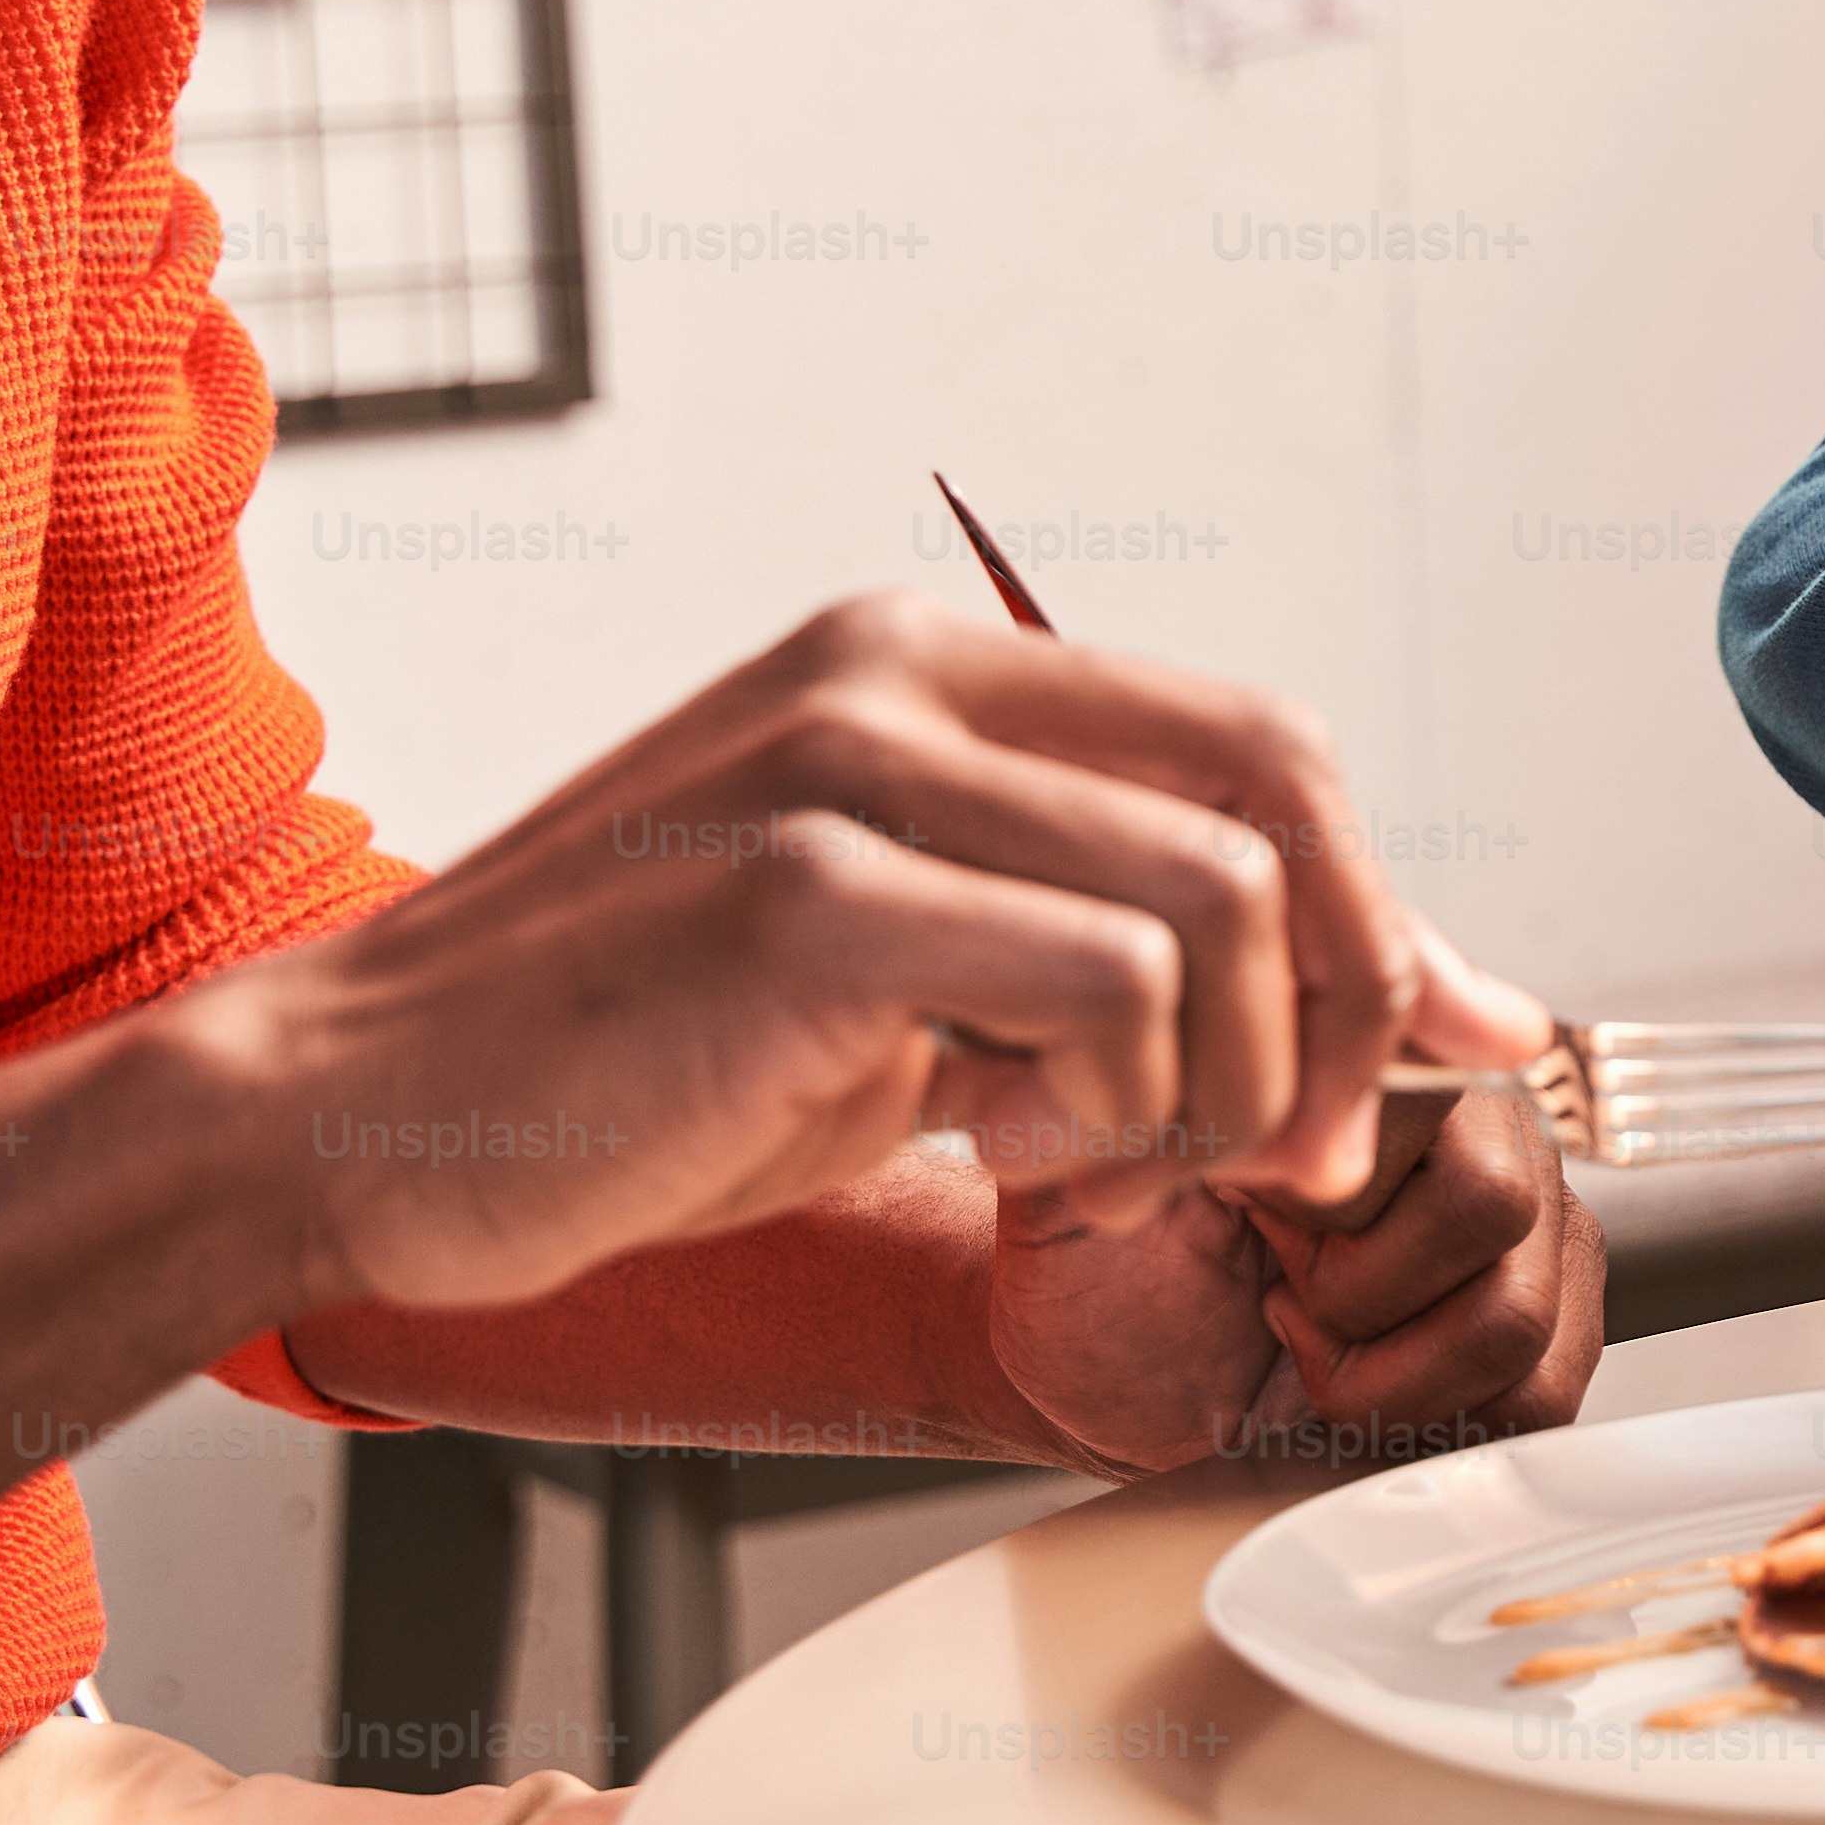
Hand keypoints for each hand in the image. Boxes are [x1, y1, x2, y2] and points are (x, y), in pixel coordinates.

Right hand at [190, 594, 1546, 1317]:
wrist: (363, 1124)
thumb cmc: (647, 1069)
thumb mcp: (940, 996)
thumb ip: (1155, 972)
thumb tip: (1461, 1013)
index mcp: (935, 666)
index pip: (1267, 744)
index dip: (1386, 914)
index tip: (1409, 1069)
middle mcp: (901, 675)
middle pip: (1286, 795)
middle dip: (1347, 1000)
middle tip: (1291, 1155)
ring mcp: (851, 770)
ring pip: (1219, 905)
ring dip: (1204, 1087)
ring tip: (1070, 1159)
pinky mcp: (809, 895)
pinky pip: (1110, 986)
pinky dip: (1104, 1110)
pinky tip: (990, 1159)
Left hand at [988, 1023, 1604, 1477]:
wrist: (1103, 1371)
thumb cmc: (1096, 1267)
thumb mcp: (1089, 1170)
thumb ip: (1159, 1118)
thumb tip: (1261, 1120)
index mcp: (1371, 1048)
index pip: (1430, 1098)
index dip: (1330, 1197)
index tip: (1252, 1221)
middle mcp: (1473, 1114)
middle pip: (1494, 1205)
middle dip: (1363, 1291)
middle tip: (1286, 1299)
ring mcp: (1527, 1218)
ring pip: (1520, 1315)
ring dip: (1393, 1375)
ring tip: (1321, 1350)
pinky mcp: (1550, 1319)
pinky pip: (1548, 1391)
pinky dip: (1442, 1424)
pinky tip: (1376, 1393)